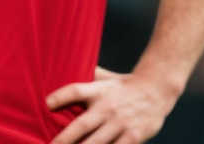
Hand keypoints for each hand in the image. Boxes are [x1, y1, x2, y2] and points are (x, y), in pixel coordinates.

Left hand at [46, 66, 175, 143]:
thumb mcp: (105, 78)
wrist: (157, 88)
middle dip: (65, 138)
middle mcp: (107, 107)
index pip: (76, 91)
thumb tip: (63, 67)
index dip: (60, 97)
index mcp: (98, 91)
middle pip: (83, 124)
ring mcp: (120, 123)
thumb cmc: (124, 85)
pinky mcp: (133, 137)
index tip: (46, 104)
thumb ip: (86, 76)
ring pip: (97, 143)